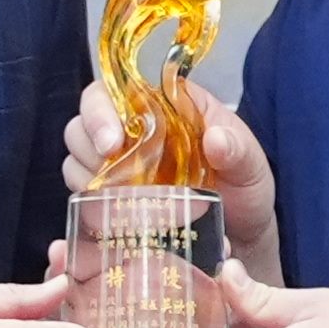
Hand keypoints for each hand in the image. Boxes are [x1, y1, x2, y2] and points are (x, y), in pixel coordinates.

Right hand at [57, 77, 277, 271]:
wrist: (240, 238)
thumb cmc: (245, 191)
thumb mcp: (251, 167)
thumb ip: (239, 149)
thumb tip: (216, 138)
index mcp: (166, 106)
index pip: (116, 89)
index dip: (103, 110)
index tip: (113, 141)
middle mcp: (135, 130)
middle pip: (85, 121)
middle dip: (88, 143)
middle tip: (107, 166)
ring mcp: (120, 164)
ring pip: (76, 157)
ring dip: (87, 175)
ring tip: (116, 195)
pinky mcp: (112, 197)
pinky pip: (82, 193)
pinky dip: (89, 203)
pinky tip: (109, 215)